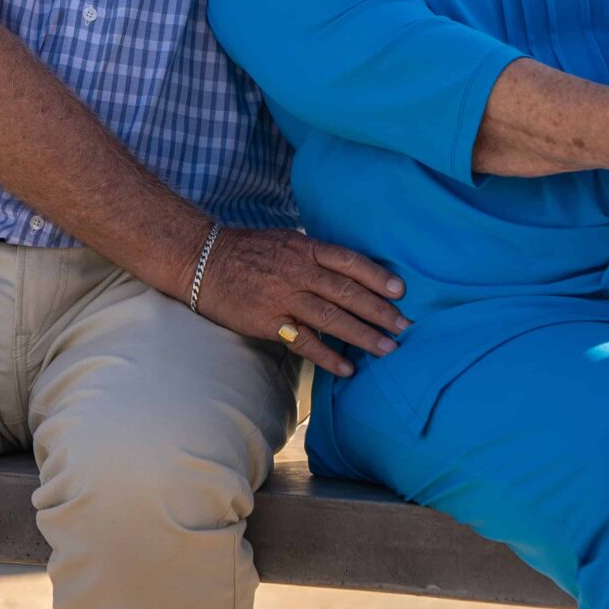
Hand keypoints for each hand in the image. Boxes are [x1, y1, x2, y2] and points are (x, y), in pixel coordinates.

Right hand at [193, 227, 409, 378]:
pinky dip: (328, 357)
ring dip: (362, 336)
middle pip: (347, 293)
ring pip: (332, 318)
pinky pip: (305, 343)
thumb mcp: (285, 240)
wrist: (203, 261)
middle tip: (405, 326)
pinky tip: (347, 368)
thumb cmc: (247, 250)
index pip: (349, 262)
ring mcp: (284, 298)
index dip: (376, 277)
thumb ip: (315, 255)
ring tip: (387, 349)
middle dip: (380, 311)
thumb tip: (347, 272)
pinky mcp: (269, 322)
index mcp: (305, 248)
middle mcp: (298, 271)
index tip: (401, 291)